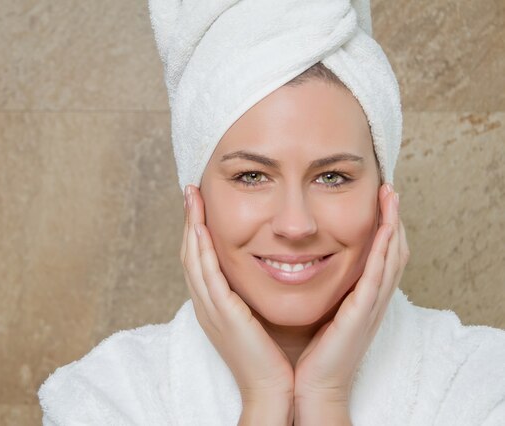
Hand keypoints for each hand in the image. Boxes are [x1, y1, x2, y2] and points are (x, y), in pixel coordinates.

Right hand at [181, 185, 293, 422]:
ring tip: (192, 198)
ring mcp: (211, 309)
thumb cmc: (270, 355)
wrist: (272, 389)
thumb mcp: (255, 317)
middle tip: (190, 191)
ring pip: (192, 259)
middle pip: (189, 254)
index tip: (200, 204)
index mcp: (214, 305)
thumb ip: (251, 294)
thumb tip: (263, 268)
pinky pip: (207, 275)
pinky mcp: (222, 314)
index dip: (197, 230)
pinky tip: (201, 228)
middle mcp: (206, 304)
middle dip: (189, 220)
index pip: (199, 260)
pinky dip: (201, 249)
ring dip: (191, 226)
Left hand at [292, 183, 409, 421]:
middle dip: (392, 218)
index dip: (380, 226)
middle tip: (389, 188)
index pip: (376, 255)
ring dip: (394, 224)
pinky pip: (378, 275)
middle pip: (391, 251)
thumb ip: (316, 288)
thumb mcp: (316, 312)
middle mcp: (369, 299)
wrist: (308, 386)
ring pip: (391, 257)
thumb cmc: (308, 353)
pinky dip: (385, 250)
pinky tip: (386, 228)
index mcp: (358, 298)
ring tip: (392, 195)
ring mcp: (369, 306)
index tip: (376, 199)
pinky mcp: (362, 314)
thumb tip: (299, 263)